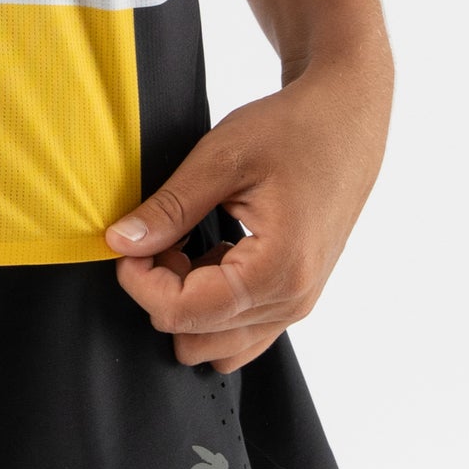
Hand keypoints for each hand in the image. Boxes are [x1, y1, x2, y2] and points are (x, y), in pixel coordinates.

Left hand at [104, 48, 389, 372]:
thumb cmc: (293, 131)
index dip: (140, 281)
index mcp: (277, 271)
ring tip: (187, 244)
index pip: (184, 313)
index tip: (129, 241)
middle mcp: (293, 301)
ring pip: (217, 345)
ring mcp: (297, 304)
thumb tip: (121, 243)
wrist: (346, 122)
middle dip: (163, 293)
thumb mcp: (221, 158)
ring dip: (188, 302)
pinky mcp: (295, 296)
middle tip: (164, 237)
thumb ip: (170, 208)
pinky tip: (210, 252)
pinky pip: (241, 330)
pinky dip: (213, 303)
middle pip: (196, 339)